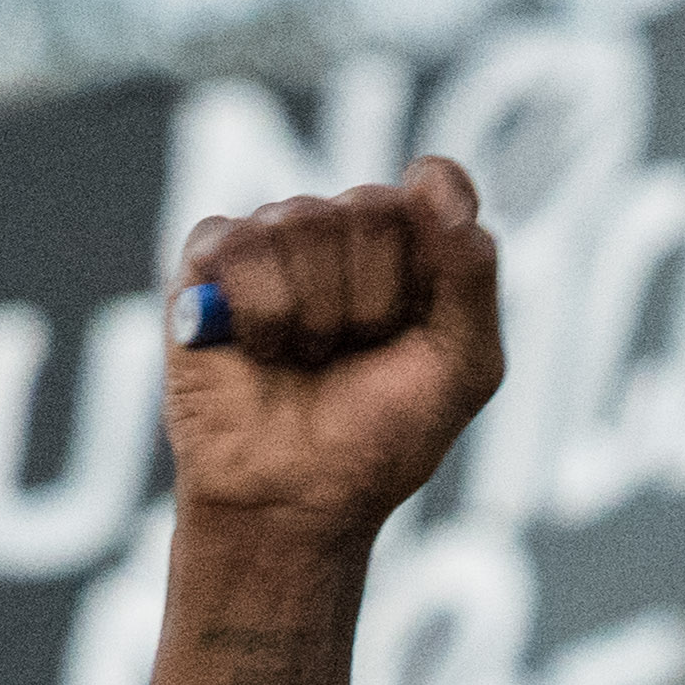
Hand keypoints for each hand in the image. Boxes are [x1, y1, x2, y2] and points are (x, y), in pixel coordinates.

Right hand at [164, 157, 506, 547]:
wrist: (294, 501)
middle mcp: (346, 232)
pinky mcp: (211, 258)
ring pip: (301, 220)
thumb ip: (472, 275)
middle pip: (372, 206)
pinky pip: (237, 242)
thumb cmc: (379, 441)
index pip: (437, 184)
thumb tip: (435, 189)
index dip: (438, 212)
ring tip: (306, 358)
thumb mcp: (461, 369)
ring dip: (313, 315)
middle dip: (372, 300)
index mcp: (416, 252)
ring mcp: (277, 239)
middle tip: (355, 353)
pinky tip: (259, 348)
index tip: (428, 286)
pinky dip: (257, 312)